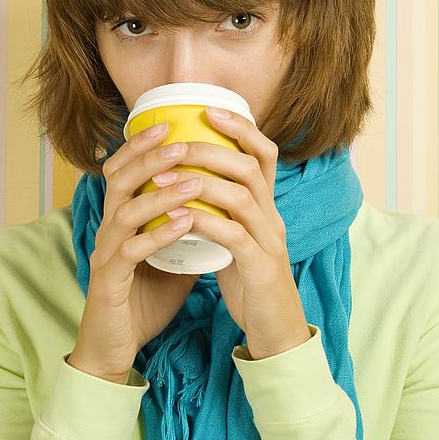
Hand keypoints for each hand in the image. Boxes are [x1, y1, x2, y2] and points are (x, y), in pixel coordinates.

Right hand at [68, 122, 201, 382]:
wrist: (115, 348)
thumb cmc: (142, 302)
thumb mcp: (172, 262)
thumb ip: (188, 235)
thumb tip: (219, 213)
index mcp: (120, 223)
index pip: (123, 172)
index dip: (141, 147)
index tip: (170, 125)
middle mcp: (108, 232)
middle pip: (119, 181)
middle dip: (150, 158)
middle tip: (180, 140)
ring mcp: (106, 255)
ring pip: (124, 211)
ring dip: (159, 193)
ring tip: (193, 180)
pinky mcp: (109, 281)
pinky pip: (131, 251)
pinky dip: (158, 234)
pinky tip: (183, 223)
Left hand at [171, 106, 311, 359]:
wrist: (275, 330)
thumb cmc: (249, 281)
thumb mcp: (239, 238)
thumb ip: (223, 211)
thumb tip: (190, 181)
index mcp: (267, 207)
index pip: (264, 154)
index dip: (240, 128)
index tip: (208, 109)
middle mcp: (272, 217)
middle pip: (251, 167)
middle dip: (211, 150)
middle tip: (175, 144)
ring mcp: (269, 241)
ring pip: (242, 197)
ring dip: (200, 182)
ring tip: (163, 177)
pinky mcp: (259, 267)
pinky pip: (232, 236)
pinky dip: (203, 221)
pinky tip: (177, 215)